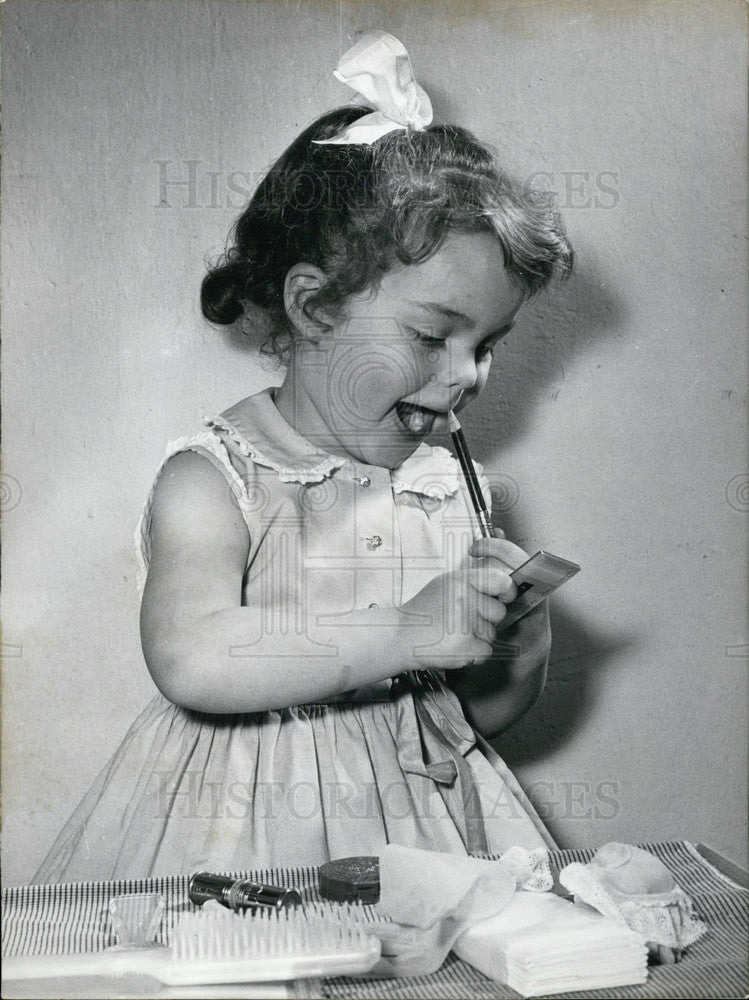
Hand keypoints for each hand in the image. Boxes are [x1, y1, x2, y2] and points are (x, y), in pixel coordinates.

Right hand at [398, 535, 526, 669]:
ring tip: (453, 633)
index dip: (507, 591)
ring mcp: (465, 624)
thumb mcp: (447, 583)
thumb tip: (505, 585)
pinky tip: (454, 646)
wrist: (399, 635)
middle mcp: (465, 599)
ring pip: (492, 634)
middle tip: (461, 620)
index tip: (503, 597)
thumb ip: (474, 581)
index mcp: (461, 580)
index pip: (502, 581)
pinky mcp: (465, 647)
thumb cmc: (425, 610)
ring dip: (478, 638)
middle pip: (499, 612)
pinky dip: (473, 654)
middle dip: (486, 619)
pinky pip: (486, 652)